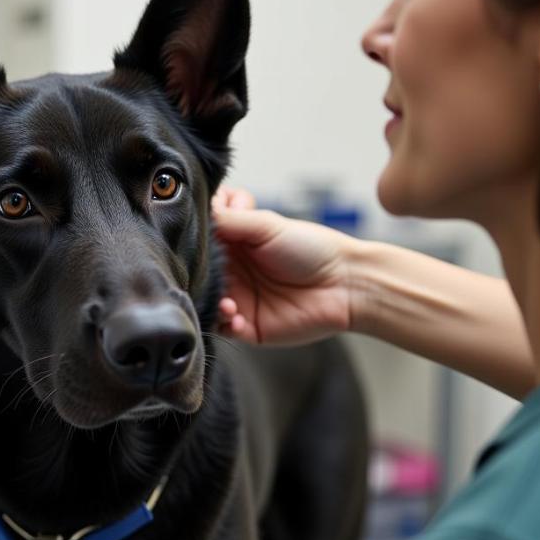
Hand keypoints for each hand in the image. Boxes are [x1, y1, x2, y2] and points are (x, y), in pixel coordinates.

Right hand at [211, 188, 354, 345]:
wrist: (346, 285)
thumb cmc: (312, 248)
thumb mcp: (266, 224)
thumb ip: (230, 218)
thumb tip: (199, 211)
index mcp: (234, 241)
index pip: (199, 237)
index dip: (193, 236)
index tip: (197, 234)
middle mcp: (232, 270)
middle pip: (197, 272)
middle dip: (197, 274)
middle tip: (204, 272)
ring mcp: (238, 298)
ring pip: (205, 301)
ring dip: (210, 301)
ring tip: (227, 301)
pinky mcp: (248, 325)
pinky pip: (223, 328)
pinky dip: (224, 322)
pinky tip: (235, 314)